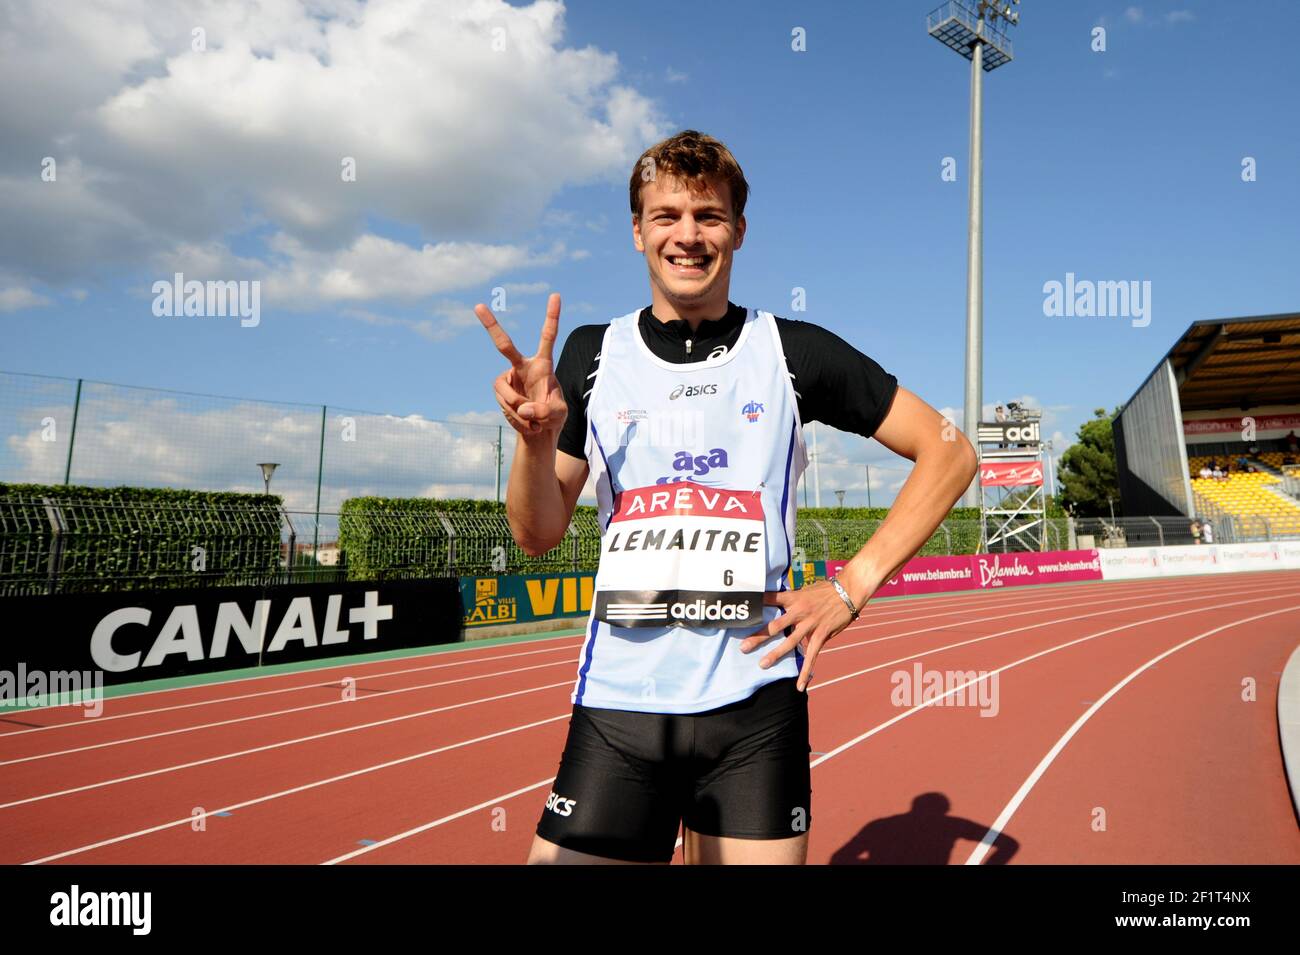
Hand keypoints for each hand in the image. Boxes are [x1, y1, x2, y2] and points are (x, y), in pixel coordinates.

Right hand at [475, 292, 566, 440]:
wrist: (539, 429)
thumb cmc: (553, 416)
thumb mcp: (558, 415)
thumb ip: (546, 411)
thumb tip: (524, 407)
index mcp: (543, 365)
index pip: (547, 337)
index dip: (551, 316)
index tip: (555, 295)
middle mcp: (523, 367)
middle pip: (504, 345)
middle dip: (491, 326)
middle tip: (477, 306)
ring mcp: (509, 379)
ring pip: (506, 392)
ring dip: (519, 410)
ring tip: (534, 421)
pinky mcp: (500, 391)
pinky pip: (505, 403)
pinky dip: (515, 417)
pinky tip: (525, 422)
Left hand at [738, 581, 861, 690]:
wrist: (848, 591)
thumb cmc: (826, 590)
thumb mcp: (805, 590)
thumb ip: (793, 601)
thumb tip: (781, 607)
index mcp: (793, 598)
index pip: (770, 599)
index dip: (756, 604)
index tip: (743, 611)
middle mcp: (799, 611)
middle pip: (775, 626)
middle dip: (758, 637)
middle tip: (744, 647)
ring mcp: (810, 624)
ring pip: (790, 642)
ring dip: (775, 654)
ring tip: (762, 664)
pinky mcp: (821, 634)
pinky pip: (812, 655)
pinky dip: (805, 671)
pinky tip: (799, 685)